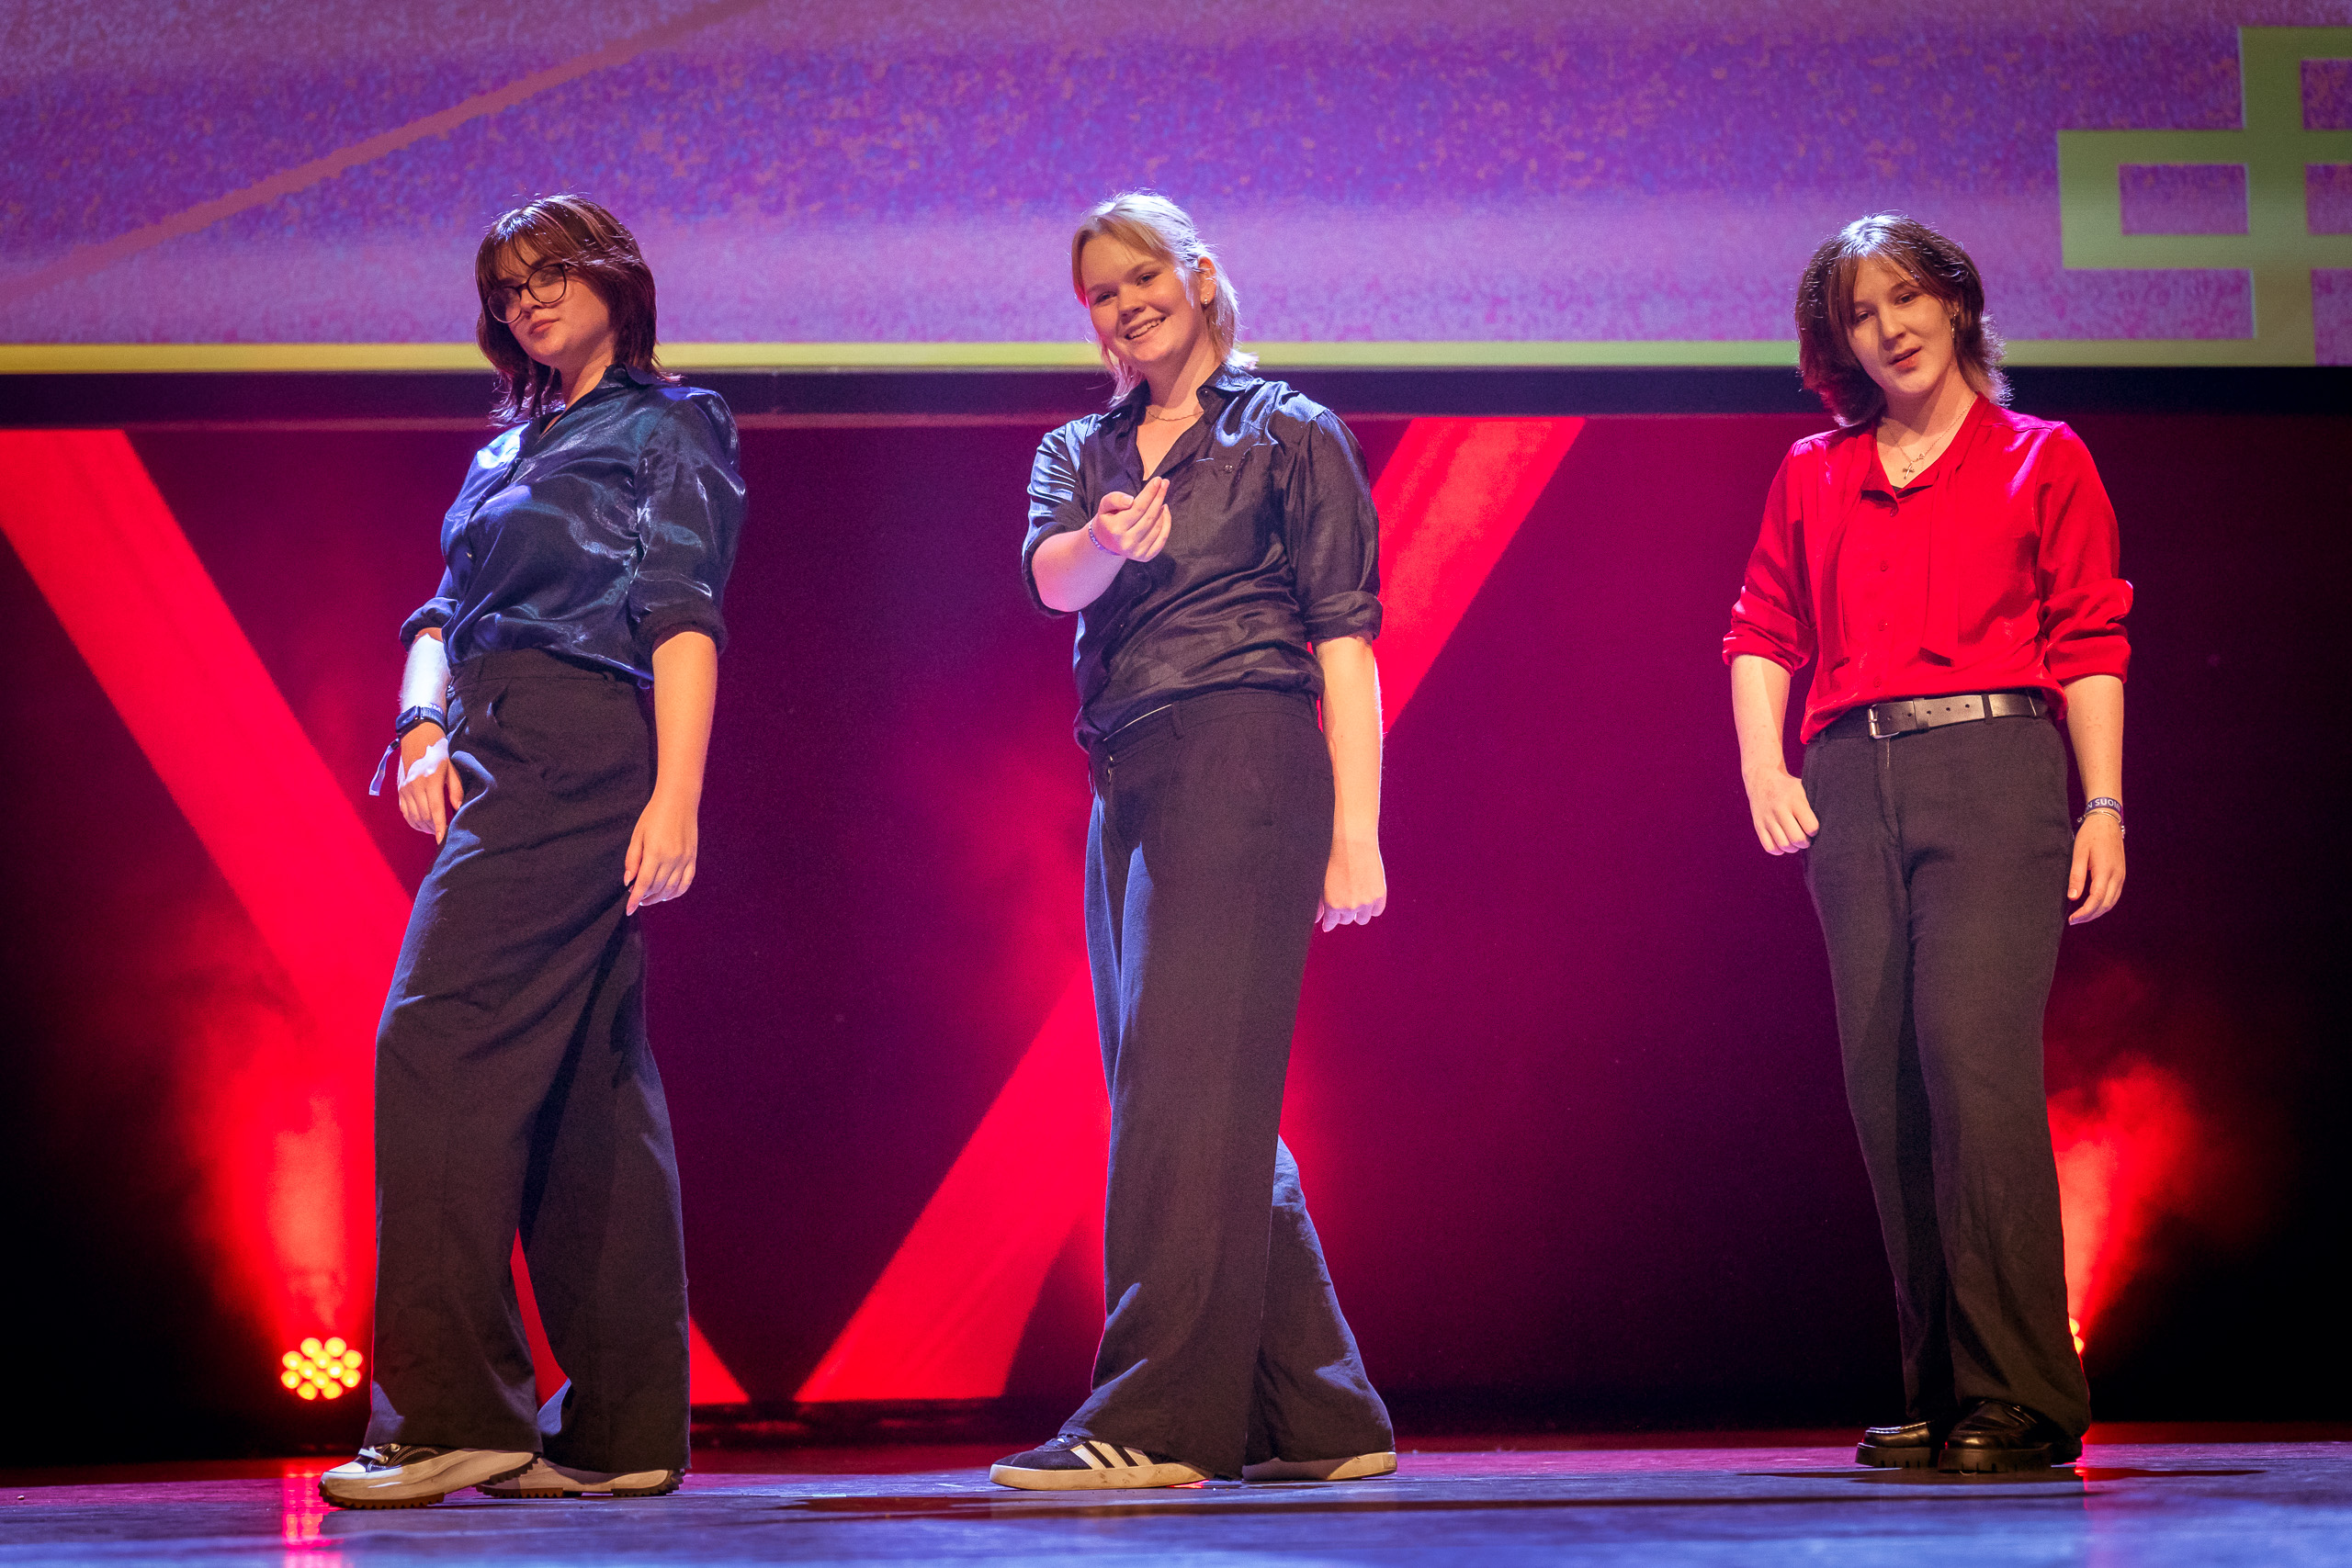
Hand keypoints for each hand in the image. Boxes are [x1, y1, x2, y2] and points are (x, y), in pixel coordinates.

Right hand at [395, 724, 461, 842]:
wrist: (416, 738)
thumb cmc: (438, 753)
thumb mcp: (451, 768)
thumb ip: (455, 789)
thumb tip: (458, 808)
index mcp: (431, 781)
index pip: (435, 810)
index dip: (439, 827)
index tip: (443, 840)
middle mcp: (415, 787)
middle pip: (424, 816)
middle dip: (433, 829)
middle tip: (442, 834)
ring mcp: (405, 789)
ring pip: (413, 816)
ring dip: (423, 827)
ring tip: (433, 831)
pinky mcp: (399, 790)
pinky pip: (404, 811)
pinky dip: (412, 821)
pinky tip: (421, 825)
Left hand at [624, 788, 698, 914]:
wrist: (679, 800)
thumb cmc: (654, 815)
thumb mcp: (637, 835)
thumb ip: (632, 859)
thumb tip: (628, 881)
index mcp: (655, 852)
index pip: (643, 884)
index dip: (635, 899)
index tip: (629, 910)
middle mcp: (672, 859)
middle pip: (656, 888)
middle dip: (644, 897)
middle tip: (636, 897)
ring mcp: (684, 859)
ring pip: (671, 888)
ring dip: (658, 897)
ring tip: (649, 899)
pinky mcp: (692, 858)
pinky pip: (686, 882)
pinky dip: (677, 892)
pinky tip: (667, 895)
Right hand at [1090, 475, 1170, 561]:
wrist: (1106, 542)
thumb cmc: (1108, 518)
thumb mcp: (1104, 505)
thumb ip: (1114, 499)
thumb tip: (1130, 500)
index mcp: (1116, 529)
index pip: (1138, 508)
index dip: (1150, 493)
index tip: (1158, 480)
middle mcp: (1127, 542)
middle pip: (1149, 516)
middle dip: (1159, 497)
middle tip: (1164, 483)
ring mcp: (1137, 552)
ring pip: (1157, 527)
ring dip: (1162, 510)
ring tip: (1161, 497)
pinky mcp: (1146, 557)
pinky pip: (1162, 538)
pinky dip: (1166, 523)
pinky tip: (1164, 512)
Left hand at [1317, 837, 1386, 932]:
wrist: (1352, 841)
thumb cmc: (1331, 857)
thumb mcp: (1321, 881)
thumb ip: (1318, 904)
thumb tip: (1318, 920)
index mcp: (1333, 904)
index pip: (1332, 923)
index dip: (1330, 921)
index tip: (1330, 920)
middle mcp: (1350, 906)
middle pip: (1347, 920)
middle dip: (1343, 912)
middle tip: (1343, 897)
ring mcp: (1366, 901)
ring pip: (1362, 918)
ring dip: (1358, 912)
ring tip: (1355, 897)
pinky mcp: (1379, 894)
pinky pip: (1376, 911)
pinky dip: (1372, 906)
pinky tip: (1367, 896)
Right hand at [1743, 766, 1818, 853]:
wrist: (1762, 779)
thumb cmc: (1790, 788)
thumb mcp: (1804, 788)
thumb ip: (1814, 804)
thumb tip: (1832, 822)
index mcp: (1794, 800)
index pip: (1811, 827)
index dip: (1815, 831)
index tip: (1813, 828)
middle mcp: (1780, 809)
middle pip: (1797, 839)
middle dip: (1805, 843)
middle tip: (1806, 838)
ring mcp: (1767, 818)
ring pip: (1784, 845)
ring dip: (1793, 848)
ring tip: (1795, 841)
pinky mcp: (1758, 825)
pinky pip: (1770, 847)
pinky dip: (1779, 849)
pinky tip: (1783, 841)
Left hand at [2067, 812, 2124, 923]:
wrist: (2107, 821)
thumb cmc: (2090, 835)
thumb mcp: (2079, 853)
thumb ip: (2076, 876)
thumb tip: (2073, 897)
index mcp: (2105, 871)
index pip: (2097, 899)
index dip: (2085, 912)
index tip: (2072, 919)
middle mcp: (2117, 876)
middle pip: (2106, 904)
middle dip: (2090, 916)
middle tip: (2074, 921)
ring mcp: (2121, 875)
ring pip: (2112, 902)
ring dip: (2097, 912)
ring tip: (2081, 916)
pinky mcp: (2121, 874)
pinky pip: (2114, 895)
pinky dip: (2104, 904)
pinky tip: (2092, 905)